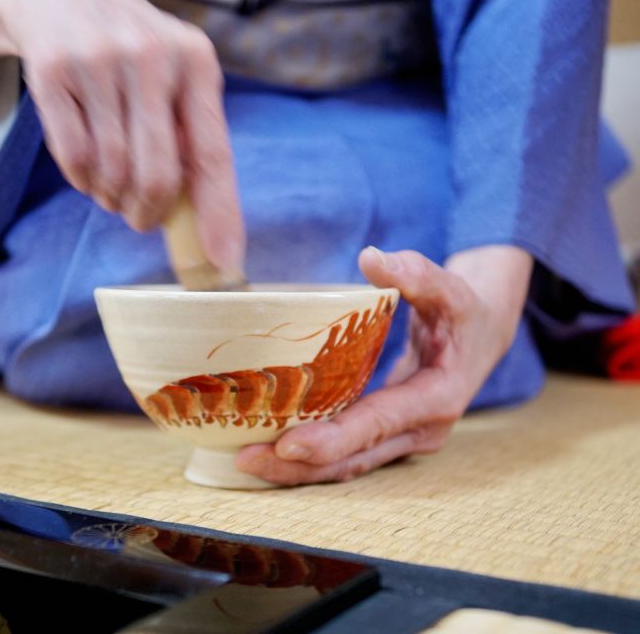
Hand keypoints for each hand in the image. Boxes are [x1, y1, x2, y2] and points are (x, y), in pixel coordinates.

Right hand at [0, 0, 244, 271]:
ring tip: (113, 189)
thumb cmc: (132, 55)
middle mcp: (152, 57)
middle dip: (149, 214)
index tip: (223, 261)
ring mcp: (99, 61)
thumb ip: (192, 139)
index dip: (220, 215)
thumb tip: (208, 228)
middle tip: (142, 220)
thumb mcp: (175, 78)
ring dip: (113, 198)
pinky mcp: (52, 70)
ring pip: (112, 171)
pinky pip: (74, 158)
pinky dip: (82, 181)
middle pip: (158, 176)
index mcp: (196, 62)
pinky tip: (88, 173)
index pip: (213, 155)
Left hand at [236, 245, 533, 484]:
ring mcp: (403, 440)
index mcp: (436, 398)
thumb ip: (415, 273)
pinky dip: (310, 460)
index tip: (286, 446)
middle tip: (246, 460)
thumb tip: (372, 258)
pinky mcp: (386, 439)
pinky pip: (346, 456)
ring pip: (347, 466)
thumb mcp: (449, 289)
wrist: (482, 339)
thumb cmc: (463, 313)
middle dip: (300, 466)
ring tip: (247, 462)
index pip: (376, 424)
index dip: (332, 438)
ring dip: (298, 471)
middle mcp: (420, 431)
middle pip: (354, 458)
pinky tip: (270, 452)